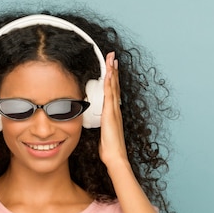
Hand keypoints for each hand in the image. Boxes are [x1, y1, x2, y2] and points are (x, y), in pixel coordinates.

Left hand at [98, 52, 128, 170]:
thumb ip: (102, 126)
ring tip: (112, 59)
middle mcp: (115, 109)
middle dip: (113, 70)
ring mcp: (114, 110)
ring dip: (112, 72)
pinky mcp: (111, 114)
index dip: (112, 79)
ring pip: (113, 87)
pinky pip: (109, 95)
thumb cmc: (109, 148)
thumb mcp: (103, 133)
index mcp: (113, 113)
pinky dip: (109, 83)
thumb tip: (98, 124)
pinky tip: (108, 74)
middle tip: (112, 56)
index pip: (112, 92)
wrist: (115, 156)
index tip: (111, 67)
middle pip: (114, 85)